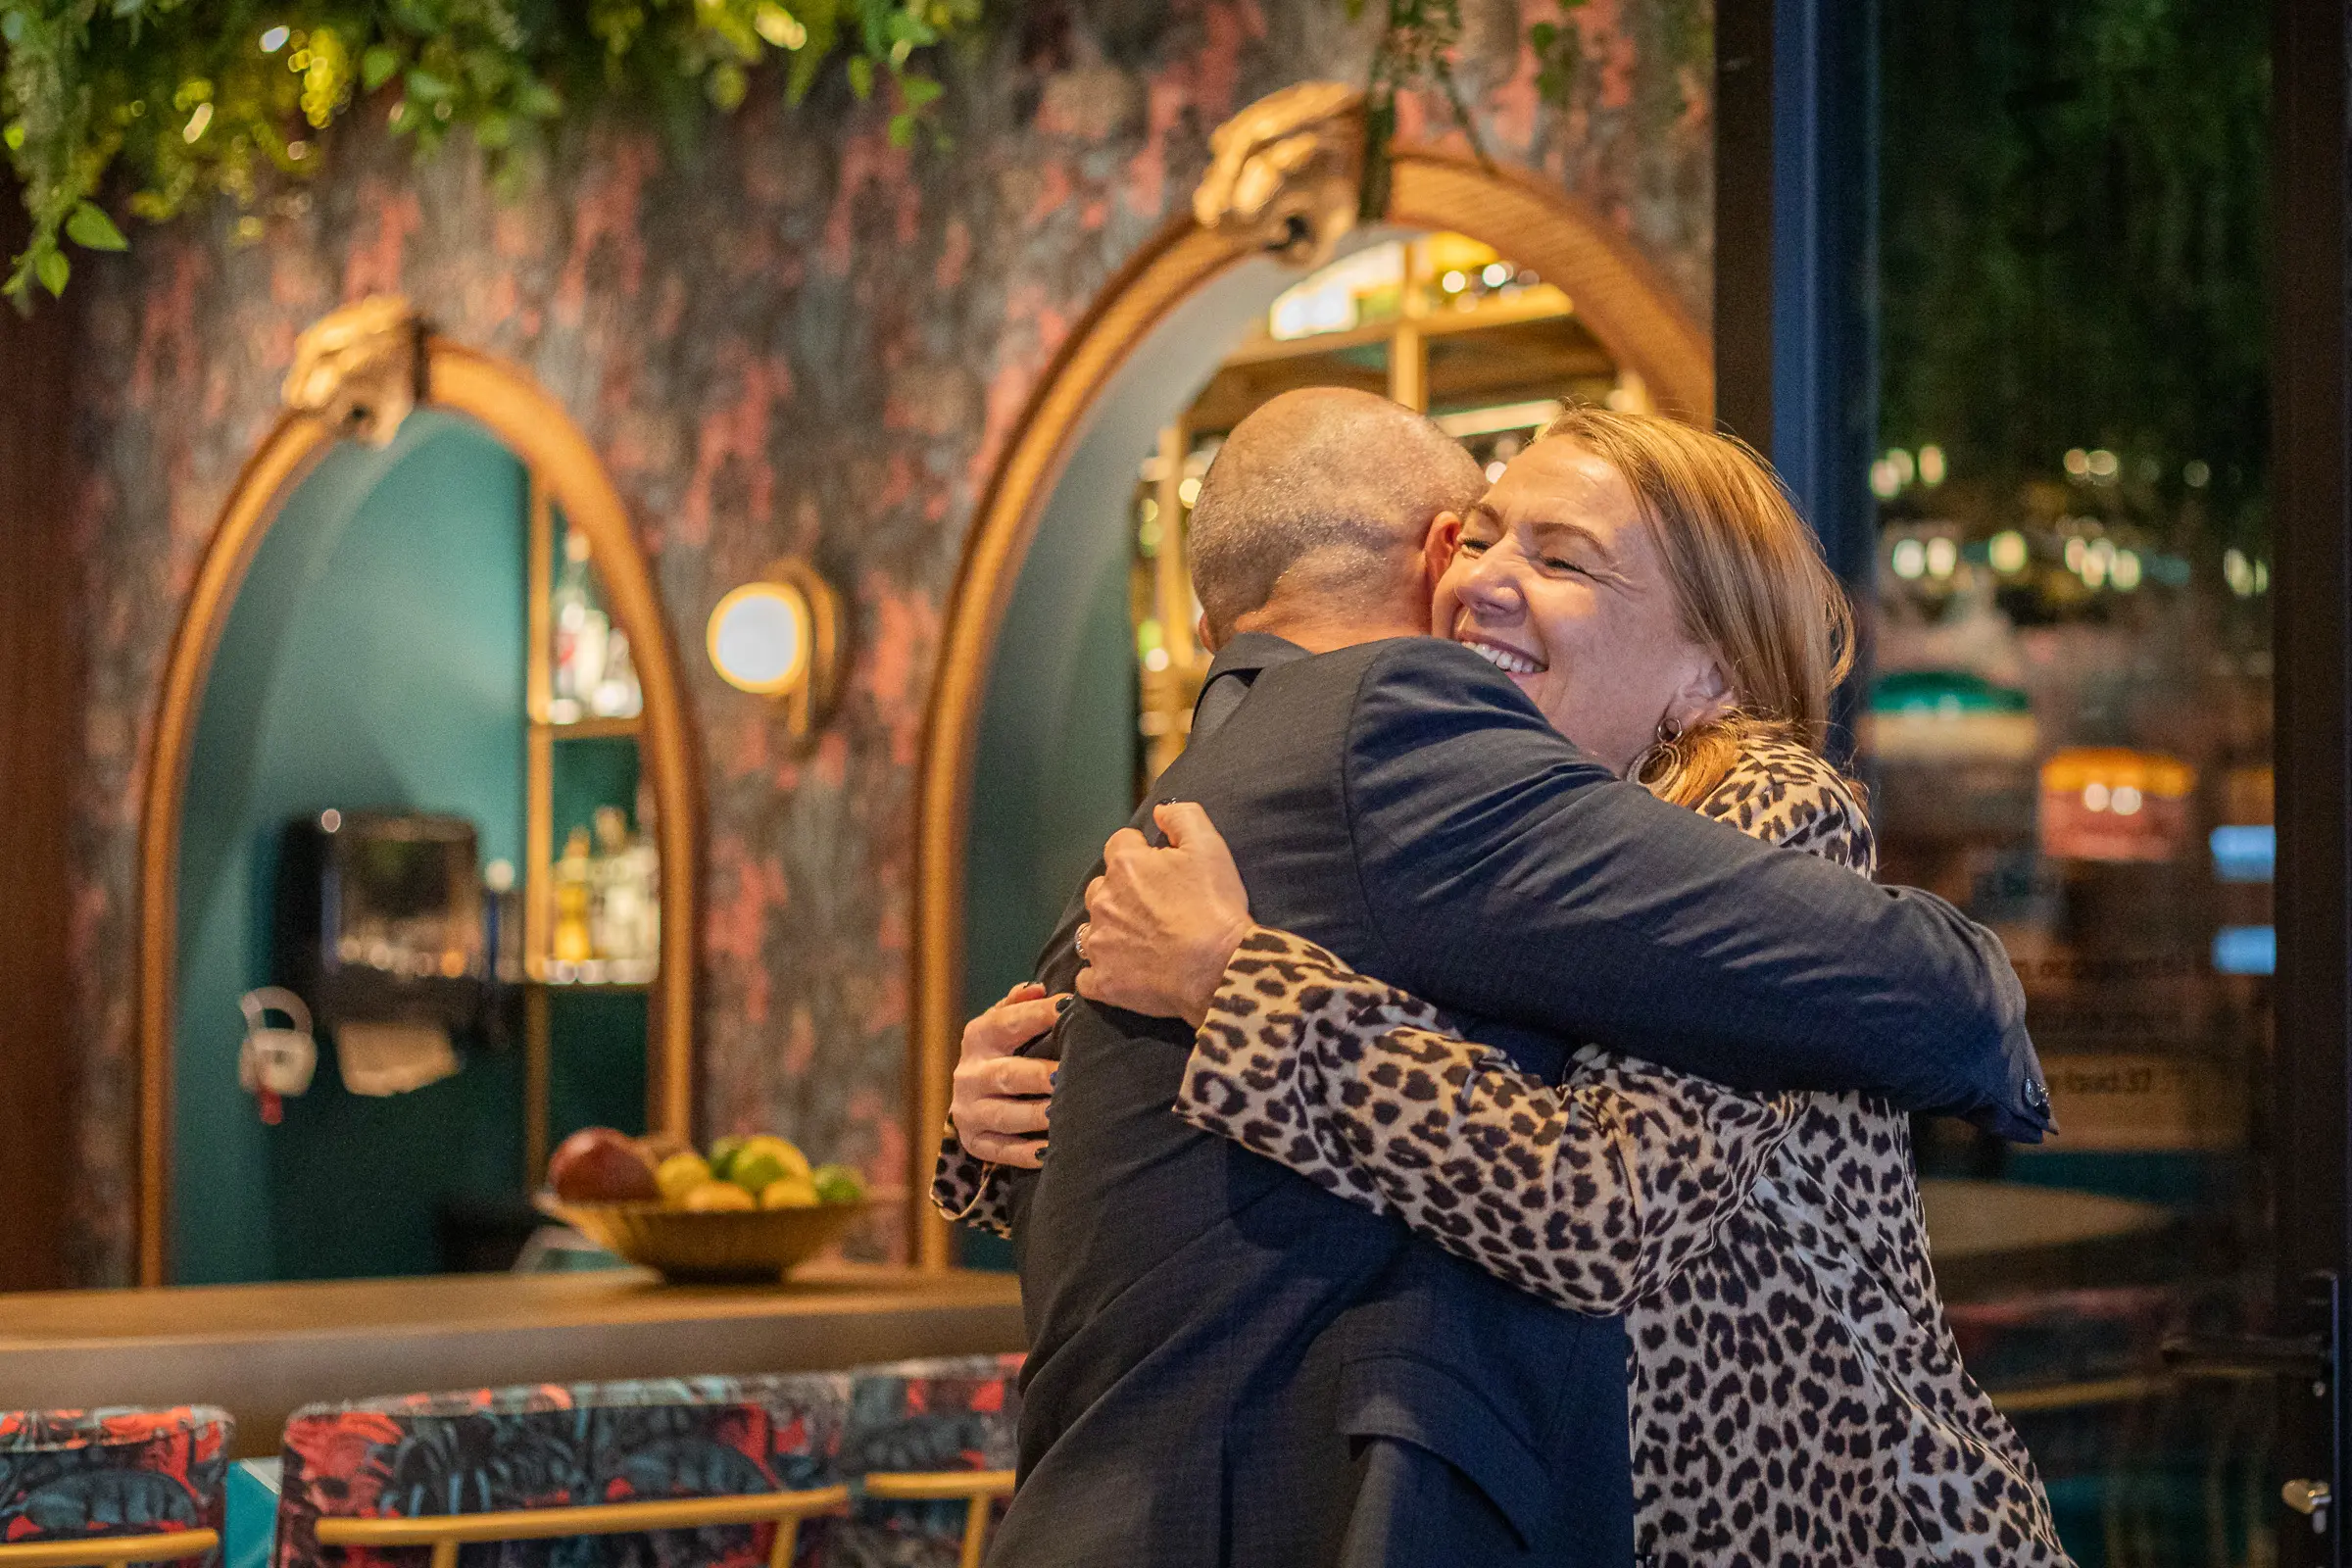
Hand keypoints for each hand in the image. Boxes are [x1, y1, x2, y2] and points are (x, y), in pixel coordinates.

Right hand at [951, 981, 1061, 1167]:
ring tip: (1063, 1114)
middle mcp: (968, 1074)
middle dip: (1039, 1075)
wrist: (971, 1098)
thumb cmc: (1002, 1052)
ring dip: (1036, 1115)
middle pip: (1007, 1075)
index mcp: (978, 1037)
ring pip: (1005, 1116)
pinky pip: (1003, 1151)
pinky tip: (1052, 1150)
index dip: (1039, 1015)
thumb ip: (1019, 1005)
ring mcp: (969, 1111)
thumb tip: (1039, 989)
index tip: (1070, 1009)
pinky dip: (1028, 1153)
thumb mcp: (1003, 1024)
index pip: (1008, 1022)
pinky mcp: (975, 1143)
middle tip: (1068, 1075)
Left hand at [1075, 802, 1253, 1027]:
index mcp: (1125, 865)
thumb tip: (1160, 810)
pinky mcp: (1102, 981)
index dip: (1142, 853)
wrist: (1218, 968)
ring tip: (1142, 942)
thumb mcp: (1209, 846)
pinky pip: (1088, 977)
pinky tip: (1125, 973)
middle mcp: (1103, 900)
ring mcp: (1099, 943)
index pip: (1120, 844)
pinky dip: (1101, 974)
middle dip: (1123, 892)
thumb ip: (1182, 817)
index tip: (1163, 869)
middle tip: (1156, 909)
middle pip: (1102, 887)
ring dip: (1110, 931)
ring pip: (1092, 930)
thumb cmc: (1214, 906)